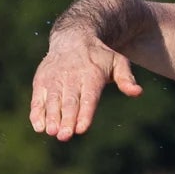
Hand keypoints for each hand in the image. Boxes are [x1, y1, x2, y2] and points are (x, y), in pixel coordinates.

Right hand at [29, 24, 141, 139]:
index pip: (88, 97)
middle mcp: (71, 77)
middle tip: (65, 136)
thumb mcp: (117, 61)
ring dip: (51, 117)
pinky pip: (38, 98)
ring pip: (53, 100)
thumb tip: (137, 92)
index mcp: (91, 75)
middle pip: (69, 102)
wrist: (73, 37)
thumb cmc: (99, 56)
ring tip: (51, 132)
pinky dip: (37, 112)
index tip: (81, 129)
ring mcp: (55, 79)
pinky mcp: (42, 81)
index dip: (84, 114)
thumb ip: (126, 78)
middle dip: (67, 119)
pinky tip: (38, 126)